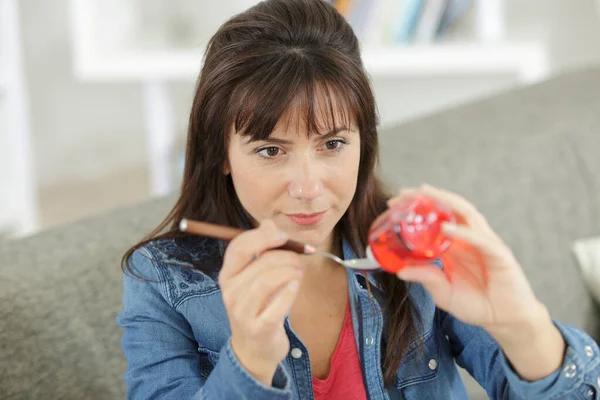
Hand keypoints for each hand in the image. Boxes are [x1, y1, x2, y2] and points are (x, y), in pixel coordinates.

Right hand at [219, 219, 305, 385]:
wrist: (255, 348)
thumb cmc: (259, 305)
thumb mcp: (256, 275)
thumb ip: (263, 248)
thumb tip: (269, 223)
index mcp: (228, 274)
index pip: (239, 246)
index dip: (263, 236)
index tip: (283, 236)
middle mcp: (230, 291)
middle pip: (261, 262)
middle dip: (287, 256)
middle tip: (300, 259)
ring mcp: (242, 311)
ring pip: (269, 280)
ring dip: (291, 272)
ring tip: (298, 273)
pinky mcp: (258, 328)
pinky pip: (278, 304)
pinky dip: (291, 292)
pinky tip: (295, 288)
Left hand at [391, 184, 547, 334]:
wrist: (505, 320)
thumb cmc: (477, 305)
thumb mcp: (443, 293)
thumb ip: (426, 279)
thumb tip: (400, 271)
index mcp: (454, 244)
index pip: (435, 218)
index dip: (417, 208)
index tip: (393, 204)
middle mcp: (468, 238)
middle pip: (449, 208)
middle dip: (427, 197)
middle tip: (403, 194)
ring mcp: (484, 242)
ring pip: (465, 213)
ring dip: (445, 201)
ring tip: (425, 194)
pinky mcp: (499, 254)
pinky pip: (480, 239)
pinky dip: (462, 231)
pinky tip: (446, 227)